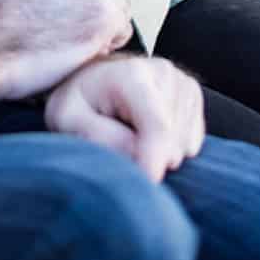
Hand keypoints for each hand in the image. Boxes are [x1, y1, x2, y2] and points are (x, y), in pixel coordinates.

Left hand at [44, 55, 205, 182]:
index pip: (158, 128)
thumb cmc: (76, 102)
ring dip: (160, 155)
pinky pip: (193, 143)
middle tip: (119, 148)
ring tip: (131, 137)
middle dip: (148, 158)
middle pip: (174, 143)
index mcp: (132, 75)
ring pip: (185, 146)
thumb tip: (137, 155)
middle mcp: (163, 72)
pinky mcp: (192, 95)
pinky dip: (172, 149)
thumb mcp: (67, 119)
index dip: (152, 165)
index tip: (142, 187)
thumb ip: (98, 136)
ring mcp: (181, 81)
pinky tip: (148, 134)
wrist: (91, 80)